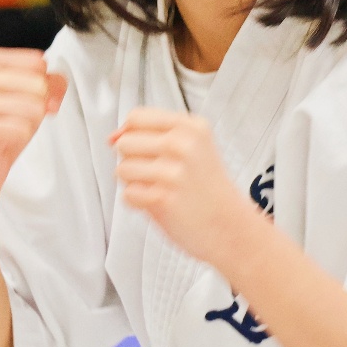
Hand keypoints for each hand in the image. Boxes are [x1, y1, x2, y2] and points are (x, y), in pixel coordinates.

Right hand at [0, 47, 66, 197]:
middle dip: (39, 105)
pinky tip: (5, 140)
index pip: (37, 62)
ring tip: (11, 128)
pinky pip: (24, 127)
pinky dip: (21, 137)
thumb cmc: (1, 127)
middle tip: (20, 118)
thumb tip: (53, 89)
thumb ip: (51, 82)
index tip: (28, 99)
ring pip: (34, 105)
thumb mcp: (29, 96)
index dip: (44, 85)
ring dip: (30, 122)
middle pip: (38, 83)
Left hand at [110, 107, 247, 262]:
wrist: (233, 229)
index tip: (135, 149)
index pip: (136, 117)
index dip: (127, 134)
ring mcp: (173, 171)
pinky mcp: (163, 198)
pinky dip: (137, 203)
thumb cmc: (209, 190)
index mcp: (191, 126)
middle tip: (156, 175)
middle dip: (132, 161)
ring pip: (122, 169)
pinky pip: (127, 195)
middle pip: (124, 143)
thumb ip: (155, 135)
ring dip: (133, 183)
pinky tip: (159, 205)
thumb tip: (113, 137)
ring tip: (158, 190)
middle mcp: (183, 144)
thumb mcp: (194, 147)